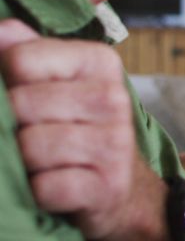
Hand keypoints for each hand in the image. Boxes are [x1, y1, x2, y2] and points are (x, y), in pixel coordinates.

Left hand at [0, 19, 167, 240]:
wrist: (117, 184)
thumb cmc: (76, 125)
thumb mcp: (57, 79)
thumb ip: (25, 49)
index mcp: (99, 61)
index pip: (21, 60)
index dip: (5, 81)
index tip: (20, 94)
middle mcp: (113, 97)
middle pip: (22, 104)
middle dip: (13, 125)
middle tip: (30, 132)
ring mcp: (115, 143)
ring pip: (31, 146)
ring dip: (23, 161)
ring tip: (40, 161)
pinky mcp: (107, 185)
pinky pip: (46, 187)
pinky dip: (38, 191)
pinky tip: (52, 184)